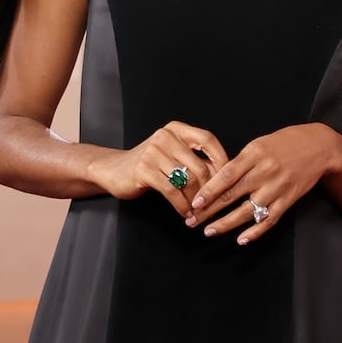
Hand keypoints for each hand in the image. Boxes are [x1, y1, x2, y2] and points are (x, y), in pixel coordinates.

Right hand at [91, 120, 228, 216]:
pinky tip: (184, 213)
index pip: (208, 139)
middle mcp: (165, 136)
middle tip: (212, 205)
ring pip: (187, 180)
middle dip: (209, 190)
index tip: (228, 179)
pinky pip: (172, 191)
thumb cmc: (149, 165)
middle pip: (199, 165)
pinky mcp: (144, 170)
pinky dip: (181, 205)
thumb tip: (223, 178)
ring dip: (196, 201)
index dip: (221, 159)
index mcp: (176, 129)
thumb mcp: (173, 156)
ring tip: (198, 212)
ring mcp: (153, 152)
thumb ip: (195, 161)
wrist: (113, 170)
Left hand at [190, 124, 339, 244]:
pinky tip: (241, 240)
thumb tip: (217, 181)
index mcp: (254, 155)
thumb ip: (241, 163)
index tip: (195, 202)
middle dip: (209, 210)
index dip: (209, 190)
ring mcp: (276, 188)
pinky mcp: (287, 200)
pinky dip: (255, 232)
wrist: (319, 146)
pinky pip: (269, 220)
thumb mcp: (259, 144)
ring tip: (209, 232)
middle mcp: (264, 172)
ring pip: (247, 211)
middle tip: (192, 221)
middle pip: (232, 195)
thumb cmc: (285, 143)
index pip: (226, 175)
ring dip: (226, 224)